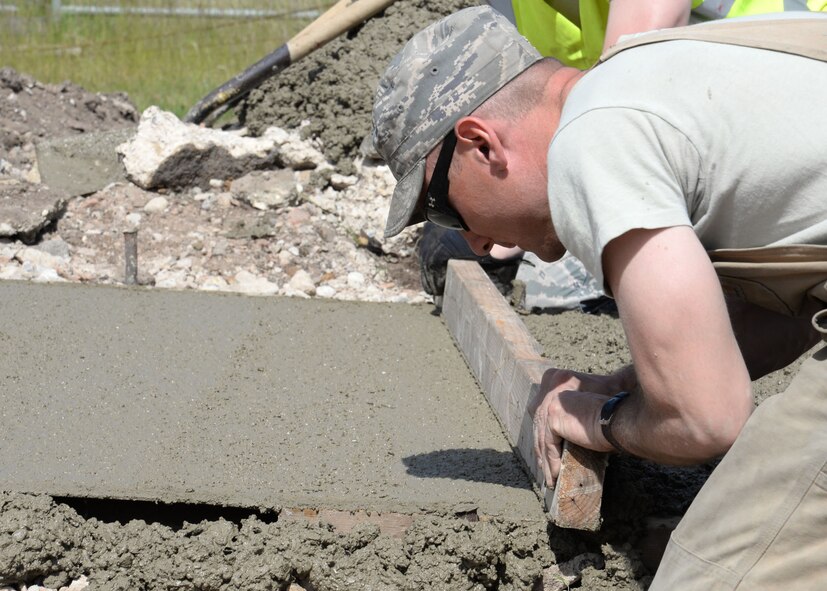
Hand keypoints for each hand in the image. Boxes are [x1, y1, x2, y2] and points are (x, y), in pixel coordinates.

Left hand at [532, 367, 634, 487]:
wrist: (619, 413)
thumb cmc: (611, 410)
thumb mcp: (583, 408)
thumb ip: (568, 412)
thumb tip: (559, 432)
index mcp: (555, 379)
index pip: (543, 412)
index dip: (542, 434)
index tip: (544, 451)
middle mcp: (549, 387)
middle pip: (539, 425)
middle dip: (541, 449)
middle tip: (545, 469)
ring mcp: (550, 401)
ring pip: (543, 438)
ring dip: (547, 461)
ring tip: (550, 477)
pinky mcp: (553, 415)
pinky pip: (550, 445)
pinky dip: (553, 461)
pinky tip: (557, 474)